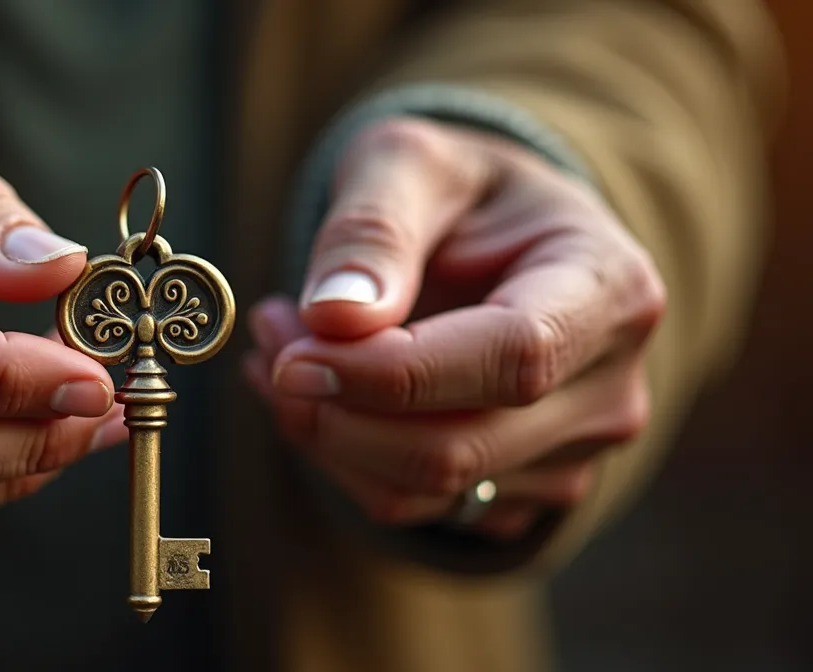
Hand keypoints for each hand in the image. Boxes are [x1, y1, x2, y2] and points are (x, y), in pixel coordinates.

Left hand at [245, 118, 664, 540]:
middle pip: (458, 446)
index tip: (295, 356)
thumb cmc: (459, 192)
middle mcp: (609, 387)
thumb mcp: (410, 163)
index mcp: (608, 288)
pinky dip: (339, 458)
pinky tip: (315, 391)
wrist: (500, 240)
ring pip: (421, 489)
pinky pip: (410, 507)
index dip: (393, 372)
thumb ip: (373, 229)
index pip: (514, 357)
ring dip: (323, 432)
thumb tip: (335, 317)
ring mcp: (573, 455)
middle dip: (334, 408)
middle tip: (270, 337)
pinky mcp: (521, 494)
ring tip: (282, 347)